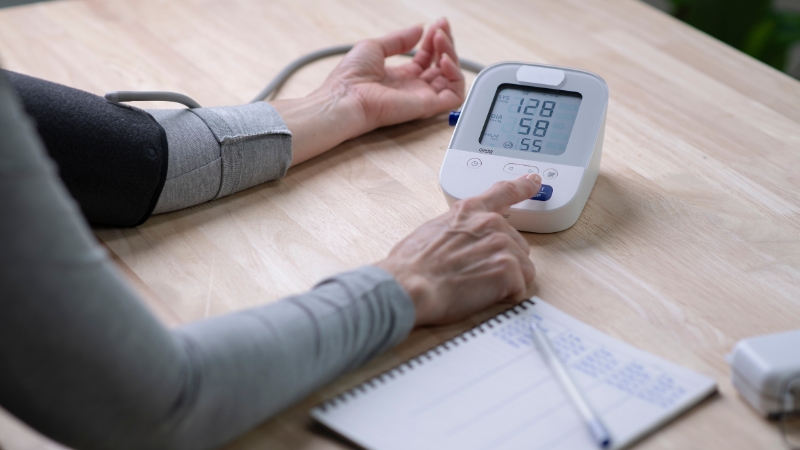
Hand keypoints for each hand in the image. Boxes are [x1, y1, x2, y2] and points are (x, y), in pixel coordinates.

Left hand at [271, 19, 464, 166]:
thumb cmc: (350, 78)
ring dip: (452, 55)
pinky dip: (456, 76)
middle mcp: (413, 88)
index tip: (436, 24)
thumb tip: (419, 29)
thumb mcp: (375, 47)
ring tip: (441, 40)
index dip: (434, 40)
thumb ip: (399, 39)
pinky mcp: (427, 107)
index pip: (427, 57)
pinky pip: (455, 95)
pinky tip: (444, 60)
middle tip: (440, 29)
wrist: (345, 99)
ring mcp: (421, 97)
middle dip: (445, 43)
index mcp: (400, 76)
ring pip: (451, 78)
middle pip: (441, 66)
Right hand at [377, 174, 541, 326]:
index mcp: (469, 211)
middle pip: (517, 244)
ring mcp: (501, 244)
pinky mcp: (508, 268)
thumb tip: (461, 240)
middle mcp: (490, 223)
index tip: (534, 181)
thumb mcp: (432, 231)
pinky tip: (480, 294)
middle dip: (502, 261)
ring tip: (475, 284)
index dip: (522, 186)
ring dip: (504, 280)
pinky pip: (520, 287)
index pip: (503, 192)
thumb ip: (458, 228)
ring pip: (522, 268)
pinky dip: (504, 295)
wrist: (409, 285)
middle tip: (475, 273)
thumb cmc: (412, 265)